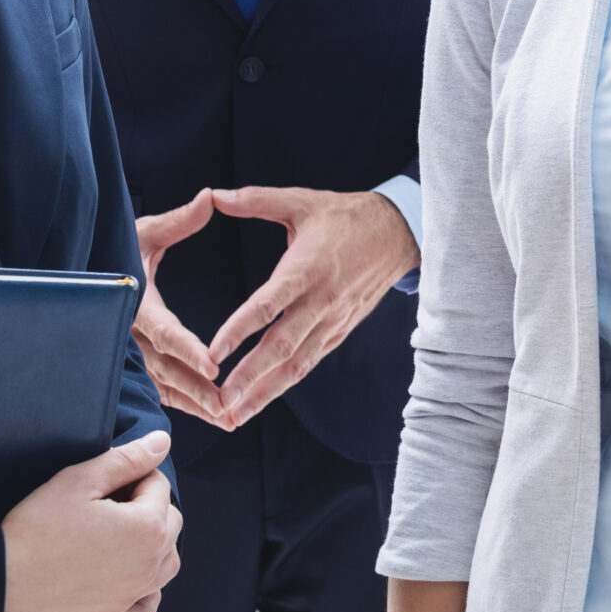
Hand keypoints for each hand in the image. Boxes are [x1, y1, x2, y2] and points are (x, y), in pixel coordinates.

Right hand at [0, 432, 181, 611]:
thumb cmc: (33, 530)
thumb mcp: (78, 481)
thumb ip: (126, 459)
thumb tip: (162, 442)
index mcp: (147, 530)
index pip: (159, 489)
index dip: (135, 476)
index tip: (109, 480)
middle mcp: (147, 570)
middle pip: (170, 528)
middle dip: (150, 509)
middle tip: (111, 505)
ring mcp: (129, 602)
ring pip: (163, 571)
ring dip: (153, 552)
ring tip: (121, 540)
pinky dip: (142, 600)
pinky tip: (125, 586)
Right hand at [133, 192, 227, 426]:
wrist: (88, 273)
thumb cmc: (118, 247)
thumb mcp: (145, 231)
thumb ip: (178, 221)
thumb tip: (209, 197)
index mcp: (135, 304)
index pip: (164, 332)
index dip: (188, 349)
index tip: (214, 365)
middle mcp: (131, 336)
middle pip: (167, 369)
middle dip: (197, 389)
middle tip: (228, 406)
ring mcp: (130, 354)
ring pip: (164, 386)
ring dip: (194, 403)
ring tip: (227, 417)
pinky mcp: (133, 364)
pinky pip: (159, 389)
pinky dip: (183, 404)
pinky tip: (208, 415)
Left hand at [207, 186, 418, 427]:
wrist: (397, 233)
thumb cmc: (344, 216)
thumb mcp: (301, 200)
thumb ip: (255, 200)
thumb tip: (214, 196)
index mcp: (307, 268)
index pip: (268, 305)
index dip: (240, 330)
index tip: (214, 352)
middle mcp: (321, 300)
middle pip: (281, 346)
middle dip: (249, 377)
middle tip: (221, 402)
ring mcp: (333, 320)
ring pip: (296, 363)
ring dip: (265, 392)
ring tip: (234, 415)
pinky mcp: (340, 330)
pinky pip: (310, 362)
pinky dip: (284, 384)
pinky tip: (262, 400)